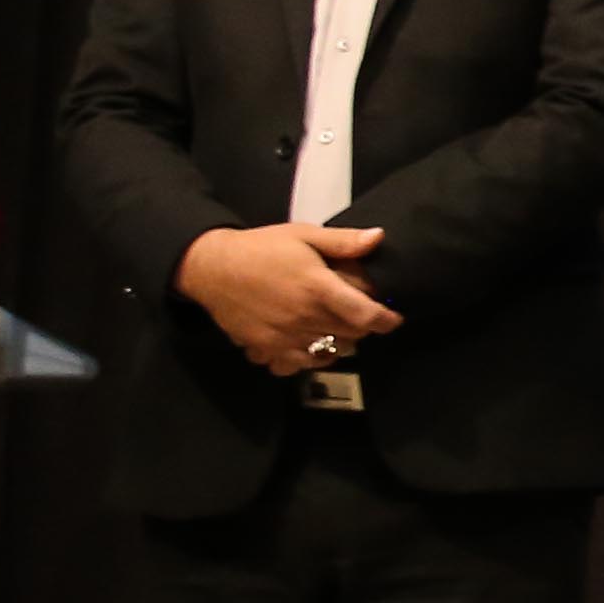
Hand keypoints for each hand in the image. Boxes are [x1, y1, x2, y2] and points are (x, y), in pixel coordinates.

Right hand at [176, 221, 400, 374]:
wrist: (211, 267)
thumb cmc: (261, 248)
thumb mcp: (303, 235)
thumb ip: (342, 241)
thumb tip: (379, 238)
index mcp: (317, 288)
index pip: (365, 316)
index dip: (386, 320)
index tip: (392, 318)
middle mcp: (303, 317)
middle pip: (351, 336)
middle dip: (363, 328)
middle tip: (359, 316)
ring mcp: (283, 337)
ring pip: (328, 354)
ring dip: (338, 344)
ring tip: (335, 329)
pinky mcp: (264, 349)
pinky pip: (295, 367)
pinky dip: (307, 360)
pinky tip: (308, 346)